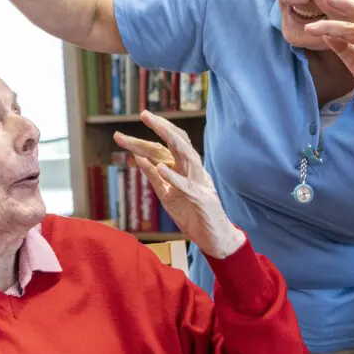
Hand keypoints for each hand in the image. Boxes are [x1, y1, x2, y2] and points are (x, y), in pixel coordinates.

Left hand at [114, 111, 244, 258]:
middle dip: (162, 127)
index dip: (154, 131)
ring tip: (158, 127)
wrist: (215, 239)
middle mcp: (194, 171)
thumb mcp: (167, 195)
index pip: (168, 145)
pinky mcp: (203, 200)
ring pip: (188, 156)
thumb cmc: (192, 215)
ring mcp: (200, 183)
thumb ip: (153, 177)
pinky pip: (188, 186)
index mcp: (184, 169)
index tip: (140, 117)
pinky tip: (160, 168)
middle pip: (178, 143)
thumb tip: (137, 157)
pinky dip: (174, 177)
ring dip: (173, 141)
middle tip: (145, 114)